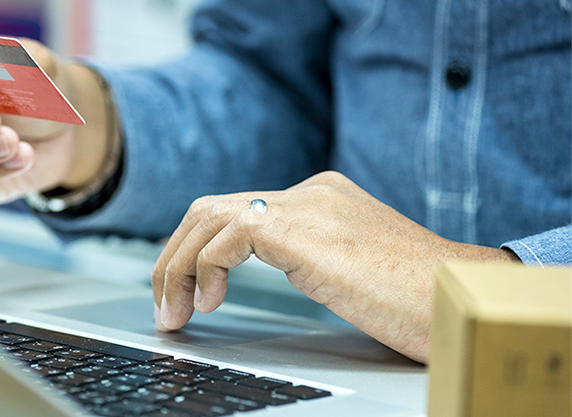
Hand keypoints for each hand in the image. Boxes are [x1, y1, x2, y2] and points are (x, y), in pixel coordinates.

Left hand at [152, 171, 518, 362]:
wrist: (460, 299)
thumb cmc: (416, 297)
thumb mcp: (347, 269)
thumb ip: (307, 257)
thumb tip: (255, 274)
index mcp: (319, 198)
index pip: (234, 210)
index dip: (195, 250)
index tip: (184, 291)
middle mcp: (310, 194)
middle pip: (210, 209)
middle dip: (174, 257)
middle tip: (165, 305)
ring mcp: (308, 208)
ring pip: (209, 217)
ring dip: (178, 267)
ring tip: (176, 312)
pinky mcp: (305, 232)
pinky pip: (227, 237)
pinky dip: (205, 268)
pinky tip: (210, 302)